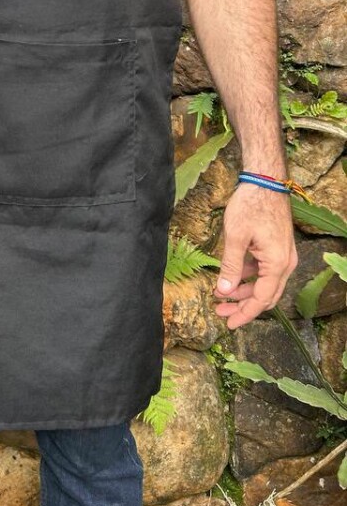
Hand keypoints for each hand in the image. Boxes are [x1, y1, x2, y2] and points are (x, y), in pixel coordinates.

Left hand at [214, 184, 297, 328]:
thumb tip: (225, 292)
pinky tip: (232, 277)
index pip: (261, 299)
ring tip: (222, 296)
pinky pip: (264, 271)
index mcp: (277, 264)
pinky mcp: (277, 248)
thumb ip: (231, 266)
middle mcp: (285, 264)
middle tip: (221, 312)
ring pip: (265, 284)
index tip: (229, 324)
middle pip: (265, 296)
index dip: (245, 314)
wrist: (266, 181)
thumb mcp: (236, 237)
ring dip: (245, 292)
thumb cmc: (251, 205)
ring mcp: (283, 256)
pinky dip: (249, 277)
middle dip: (243, 306)